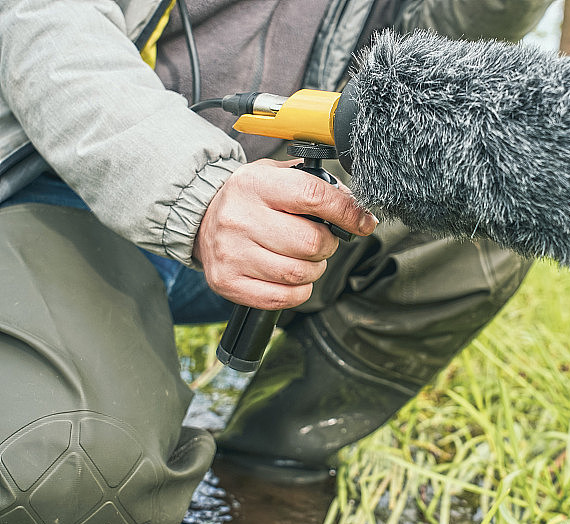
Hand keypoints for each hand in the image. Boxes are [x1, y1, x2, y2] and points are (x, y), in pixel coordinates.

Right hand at [193, 158, 377, 308]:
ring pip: (299, 273)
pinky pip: (283, 297)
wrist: (201, 218)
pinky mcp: (229, 282)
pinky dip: (300, 291)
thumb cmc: (250, 198)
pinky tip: (293, 277)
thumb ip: (316, 185)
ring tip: (306, 258)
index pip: (312, 196)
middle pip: (310, 242)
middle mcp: (239, 218)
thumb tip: (355, 208)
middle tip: (323, 240)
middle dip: (329, 244)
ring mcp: (232, 253)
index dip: (347, 212)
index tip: (364, 221)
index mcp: (254, 184)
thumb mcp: (276, 176)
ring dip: (315, 269)